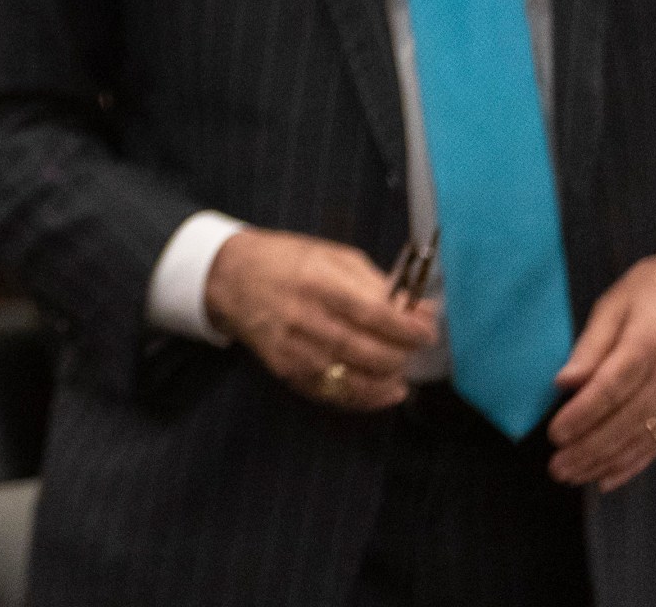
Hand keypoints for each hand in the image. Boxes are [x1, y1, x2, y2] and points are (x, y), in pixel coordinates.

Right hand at [206, 227, 437, 411]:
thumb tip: (417, 310)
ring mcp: (294, 349)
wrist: (229, 278)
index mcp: (319, 282)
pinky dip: (364, 398)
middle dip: (402, 355)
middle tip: (414, 349)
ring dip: (387, 381)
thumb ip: (376, 284)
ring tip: (401, 372)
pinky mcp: (286, 370)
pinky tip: (383, 391)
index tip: (426, 331)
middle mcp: (305, 319)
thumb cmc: (286, 261)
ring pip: (353, 380)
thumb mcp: (332, 256)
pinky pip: (332, 393)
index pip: (375, 315)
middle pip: (368, 352)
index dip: (408, 329)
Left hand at [549, 240, 655, 490]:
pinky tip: (609, 478)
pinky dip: (635, 463)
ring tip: (574, 476)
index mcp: (650, 341)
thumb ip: (590, 347)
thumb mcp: (613, 305)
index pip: (613, 388)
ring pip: (646, 437)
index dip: (583, 415)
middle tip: (557, 467)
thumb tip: (564, 383)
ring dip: (608, 462)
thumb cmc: (651, 290)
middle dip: (591, 448)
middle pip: (629, 420)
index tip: (555, 434)